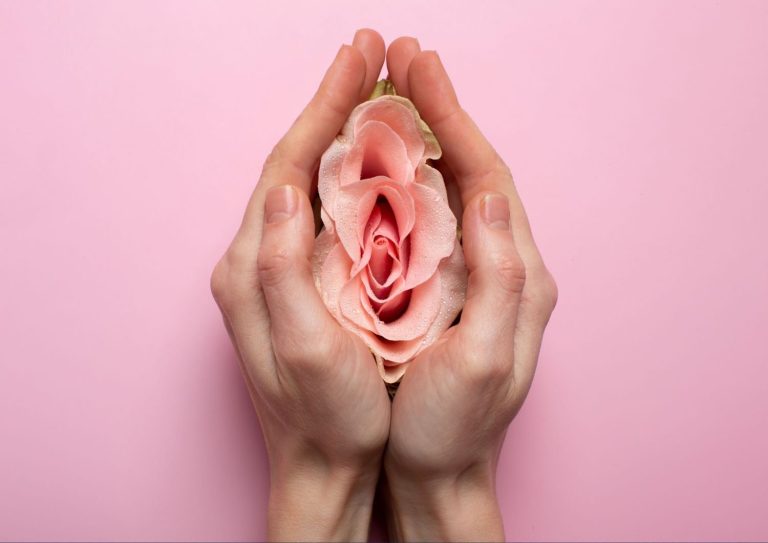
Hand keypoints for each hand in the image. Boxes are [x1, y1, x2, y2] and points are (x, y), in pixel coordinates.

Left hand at [210, 30, 390, 541]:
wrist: (322, 466)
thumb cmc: (325, 416)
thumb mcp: (303, 346)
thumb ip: (282, 266)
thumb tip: (285, 187)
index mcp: (254, 266)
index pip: (288, 165)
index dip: (323, 109)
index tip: (359, 62)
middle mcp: (257, 258)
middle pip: (295, 162)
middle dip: (332, 105)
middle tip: (371, 56)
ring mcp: (277, 268)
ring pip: (310, 182)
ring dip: (341, 132)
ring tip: (376, 91)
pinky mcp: (299, 282)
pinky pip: (323, 211)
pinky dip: (349, 173)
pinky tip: (375, 158)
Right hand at [381, 38, 557, 540]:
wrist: (440, 472)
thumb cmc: (454, 426)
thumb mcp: (483, 360)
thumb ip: (498, 278)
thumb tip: (492, 197)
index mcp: (517, 274)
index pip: (487, 177)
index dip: (453, 120)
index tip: (419, 71)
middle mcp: (503, 264)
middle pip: (472, 170)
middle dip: (439, 112)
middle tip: (402, 60)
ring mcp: (474, 274)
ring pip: (450, 189)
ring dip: (423, 138)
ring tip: (390, 93)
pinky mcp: (448, 288)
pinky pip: (430, 219)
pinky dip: (408, 179)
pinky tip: (383, 160)